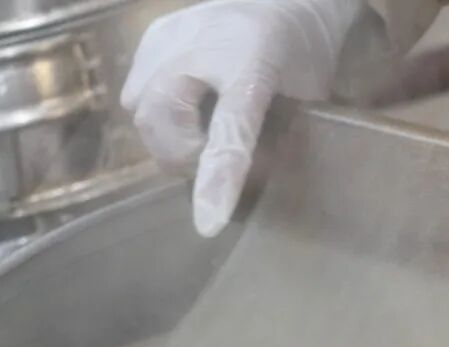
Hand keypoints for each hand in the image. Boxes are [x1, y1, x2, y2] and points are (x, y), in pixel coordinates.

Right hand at [121, 0, 359, 237]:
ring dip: (169, 139)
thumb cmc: (305, 56)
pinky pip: (136, 89)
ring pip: (143, 110)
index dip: (219, 179)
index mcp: (252, 64)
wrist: (289, 1)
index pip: (229, 133)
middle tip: (218, 169)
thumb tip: (265, 187)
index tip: (209, 224)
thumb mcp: (311, 100)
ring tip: (202, 141)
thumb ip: (285, 139)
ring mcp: (169, 37)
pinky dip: (158, 114)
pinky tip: (188, 114)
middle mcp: (199, 44)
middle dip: (187, 159)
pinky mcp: (154, 37)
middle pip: (164, 125)